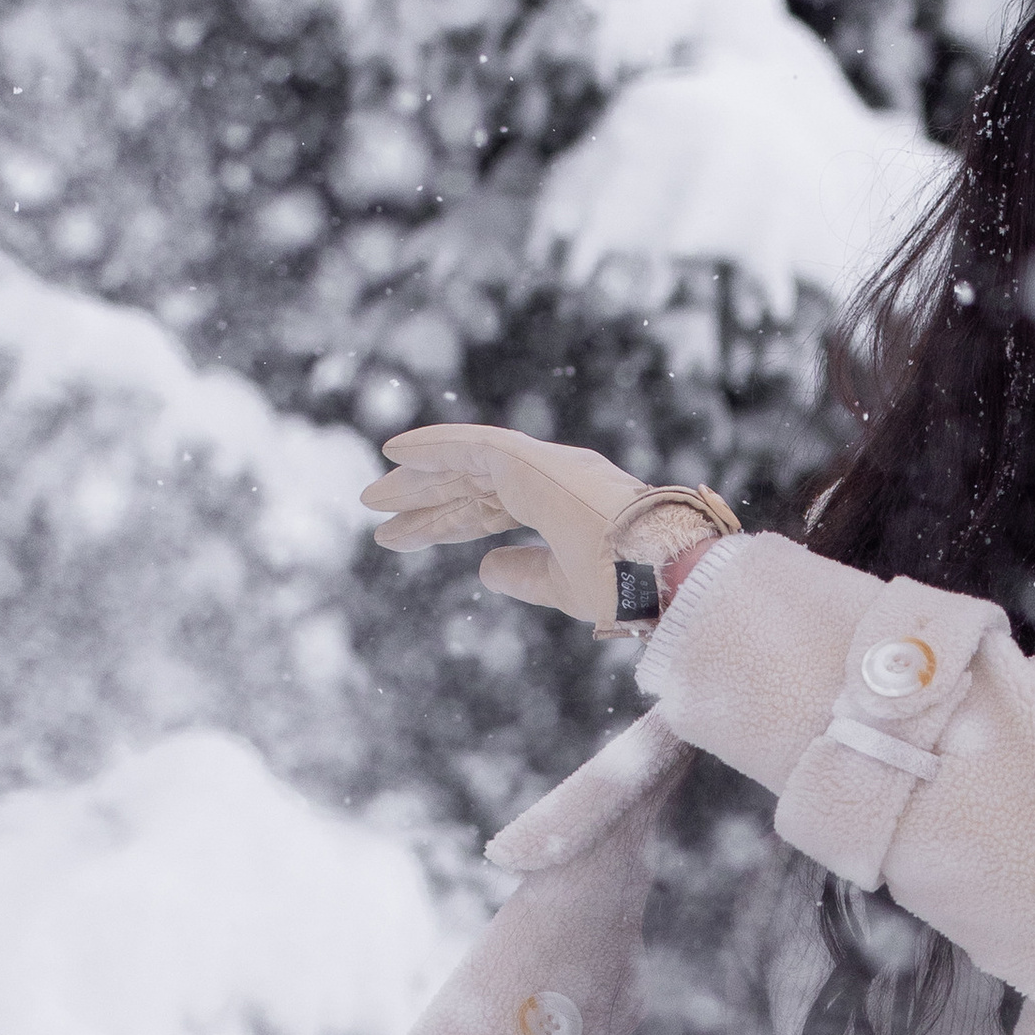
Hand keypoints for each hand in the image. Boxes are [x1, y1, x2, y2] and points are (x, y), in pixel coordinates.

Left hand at [363, 424, 649, 624]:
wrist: (663, 578)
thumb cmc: (629, 589)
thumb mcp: (565, 588)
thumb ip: (526, 573)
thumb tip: (485, 567)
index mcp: (560, 507)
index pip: (490, 508)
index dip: (445, 521)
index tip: (400, 537)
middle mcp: (551, 479)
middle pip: (472, 485)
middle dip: (423, 497)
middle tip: (373, 507)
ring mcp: (544, 467)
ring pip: (468, 467)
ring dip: (418, 478)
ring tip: (371, 496)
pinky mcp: (535, 464)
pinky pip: (476, 447)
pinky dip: (435, 445)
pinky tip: (396, 450)